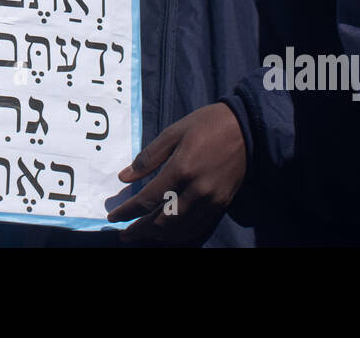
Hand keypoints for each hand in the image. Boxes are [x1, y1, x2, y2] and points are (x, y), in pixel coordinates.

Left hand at [107, 102, 246, 245]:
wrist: (247, 128)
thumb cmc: (207, 124)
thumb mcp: (173, 132)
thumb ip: (148, 157)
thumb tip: (124, 177)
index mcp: (181, 169)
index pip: (148, 199)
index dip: (128, 211)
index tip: (113, 216)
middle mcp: (196, 190)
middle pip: (162, 220)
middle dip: (140, 229)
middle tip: (124, 234)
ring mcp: (211, 200)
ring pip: (180, 229)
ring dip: (158, 235)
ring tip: (142, 234)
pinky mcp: (222, 204)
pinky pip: (198, 227)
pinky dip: (180, 234)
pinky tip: (168, 233)